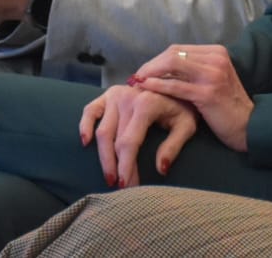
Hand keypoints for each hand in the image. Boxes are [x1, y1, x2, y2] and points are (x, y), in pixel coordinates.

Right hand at [79, 84, 198, 187]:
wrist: (176, 84)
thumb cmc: (182, 107)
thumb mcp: (187, 125)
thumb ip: (174, 146)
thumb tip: (161, 169)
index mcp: (146, 104)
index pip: (129, 142)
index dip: (126, 166)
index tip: (126, 185)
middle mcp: (128, 97)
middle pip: (114, 140)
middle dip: (116, 167)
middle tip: (120, 187)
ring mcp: (115, 94)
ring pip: (102, 131)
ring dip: (103, 156)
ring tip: (109, 176)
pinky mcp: (107, 94)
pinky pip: (90, 111)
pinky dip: (85, 126)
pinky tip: (86, 143)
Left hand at [131, 44, 253, 152]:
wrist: (248, 125)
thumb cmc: (227, 106)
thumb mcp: (213, 80)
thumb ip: (193, 70)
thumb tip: (161, 68)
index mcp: (217, 52)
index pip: (178, 49)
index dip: (156, 60)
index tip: (143, 71)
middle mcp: (216, 58)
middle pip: (173, 54)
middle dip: (150, 65)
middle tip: (136, 77)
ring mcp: (213, 74)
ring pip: (172, 64)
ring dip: (150, 73)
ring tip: (136, 83)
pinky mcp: (208, 92)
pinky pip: (176, 85)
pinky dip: (157, 85)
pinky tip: (146, 89)